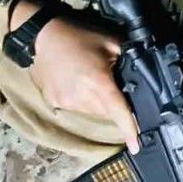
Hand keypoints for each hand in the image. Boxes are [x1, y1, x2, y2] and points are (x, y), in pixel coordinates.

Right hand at [11, 0, 140, 152]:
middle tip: (112, 84)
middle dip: (114, 105)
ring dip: (98, 103)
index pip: (118, 111)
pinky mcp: (53, 101)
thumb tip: (140, 76)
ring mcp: (64, 101)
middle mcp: (80, 96)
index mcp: (98, 82)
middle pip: (106, 113)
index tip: (136, 146)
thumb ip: (129, 61)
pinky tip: (78, 82)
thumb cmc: (78, 36)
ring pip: (91, 112)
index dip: (129, 129)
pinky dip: (82, 100)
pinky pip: (76, 107)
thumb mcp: (112, 43)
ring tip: (92, 80)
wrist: (42, 35)